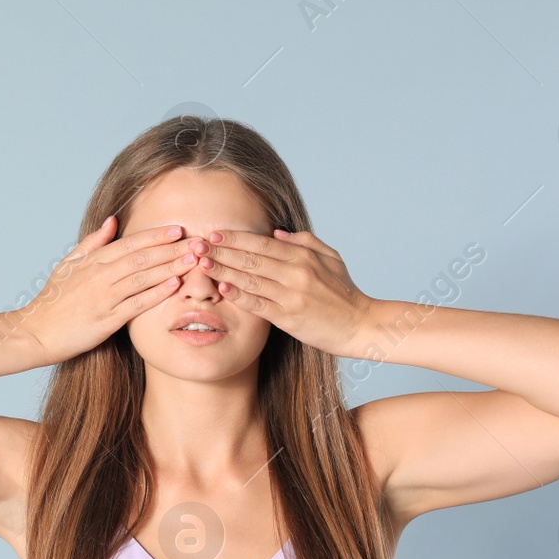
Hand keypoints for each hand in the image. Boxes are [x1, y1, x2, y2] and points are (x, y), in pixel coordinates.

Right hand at [17, 216, 201, 363]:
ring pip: (142, 277)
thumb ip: (93, 242)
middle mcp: (99, 276)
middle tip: (198, 242)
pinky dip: (156, 293)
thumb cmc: (54, 300)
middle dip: (172, 249)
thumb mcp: (69, 264)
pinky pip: (135, 304)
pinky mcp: (105, 321)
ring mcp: (103, 298)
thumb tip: (113, 220)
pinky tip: (174, 285)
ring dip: (170, 267)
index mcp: (92, 261)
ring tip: (193, 260)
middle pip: (142, 257)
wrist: (36, 332)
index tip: (179, 230)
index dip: (156, 235)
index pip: (130, 243)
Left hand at [194, 227, 374, 356]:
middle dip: (221, 250)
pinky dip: (239, 295)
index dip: (236, 237)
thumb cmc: (345, 292)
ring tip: (202, 263)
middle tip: (197, 245)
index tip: (214, 233)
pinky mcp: (288, 317)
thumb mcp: (331, 259)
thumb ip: (305, 242)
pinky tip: (223, 288)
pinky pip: (258, 304)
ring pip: (250, 279)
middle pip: (250, 258)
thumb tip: (276, 233)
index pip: (262, 242)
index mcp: (303, 256)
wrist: (362, 325)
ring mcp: (291, 295)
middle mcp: (295, 273)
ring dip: (223, 270)